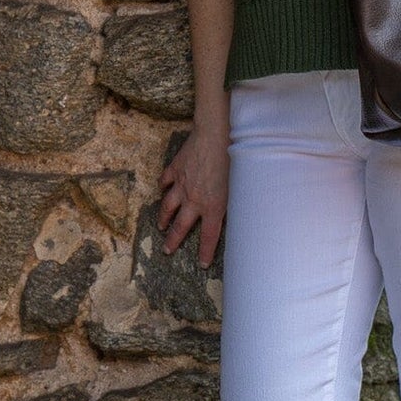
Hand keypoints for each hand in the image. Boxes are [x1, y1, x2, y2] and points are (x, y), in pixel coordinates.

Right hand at [156, 126, 227, 266]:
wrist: (216, 136)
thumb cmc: (234, 159)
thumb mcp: (239, 187)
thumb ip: (234, 204)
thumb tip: (234, 216)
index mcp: (213, 207)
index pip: (209, 236)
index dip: (205, 252)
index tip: (203, 264)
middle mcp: (194, 200)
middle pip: (180, 226)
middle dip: (173, 240)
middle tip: (167, 250)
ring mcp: (182, 185)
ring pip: (167, 207)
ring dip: (163, 218)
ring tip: (161, 226)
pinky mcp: (175, 169)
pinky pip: (165, 181)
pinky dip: (163, 186)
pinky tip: (162, 189)